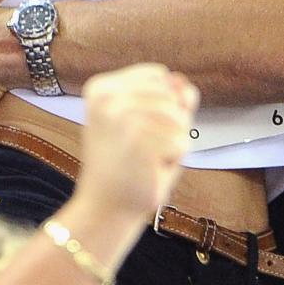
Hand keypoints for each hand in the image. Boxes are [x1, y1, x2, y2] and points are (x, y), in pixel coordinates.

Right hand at [74, 64, 199, 219]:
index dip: (161, 104)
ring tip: (144, 160)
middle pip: (173, 96)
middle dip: (170, 125)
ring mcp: (121, 119)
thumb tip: (182, 82)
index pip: (160, 75)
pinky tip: (149, 171)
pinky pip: (181, 144)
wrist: (105, 209)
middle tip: (139, 149)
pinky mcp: (138, 144)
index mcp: (101, 87)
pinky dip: (173, 162)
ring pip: (180, 120)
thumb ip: (169, 98)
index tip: (132, 128)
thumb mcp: (146, 122)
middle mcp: (107, 98)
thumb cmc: (127, 164)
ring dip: (172, 145)